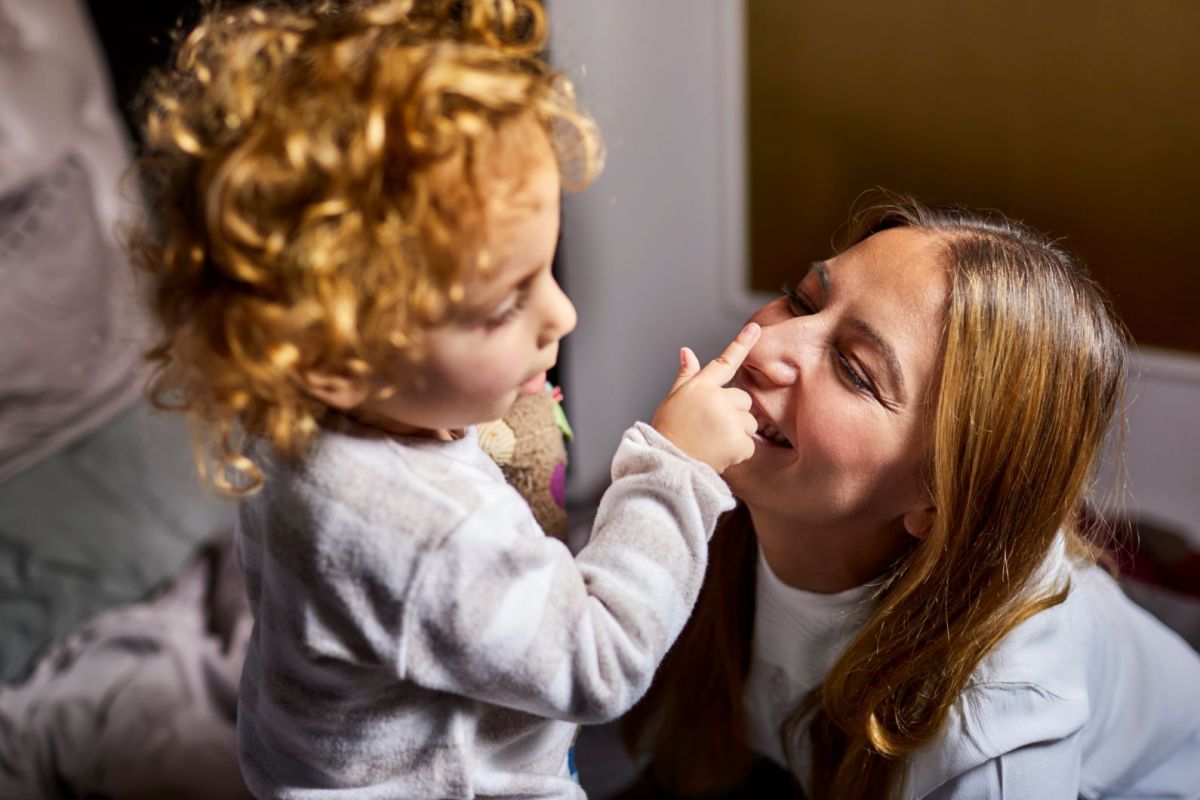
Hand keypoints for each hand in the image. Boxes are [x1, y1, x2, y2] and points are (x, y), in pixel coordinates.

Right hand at [651, 323, 760, 472]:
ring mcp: (729, 421)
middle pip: (743, 399)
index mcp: (700, 387)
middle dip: (733, 412)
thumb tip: (687, 351)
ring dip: (737, 431)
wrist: (668, 464)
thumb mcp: (672, 400)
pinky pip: (749, 443)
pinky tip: (719, 452)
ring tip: (713, 441)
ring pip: (748, 422)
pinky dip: (738, 450)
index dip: (742, 343)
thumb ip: (686, 376)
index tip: (756, 328)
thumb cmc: (668, 432)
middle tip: (711, 426)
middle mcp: (717, 400)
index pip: (725, 362)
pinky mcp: (738, 442)